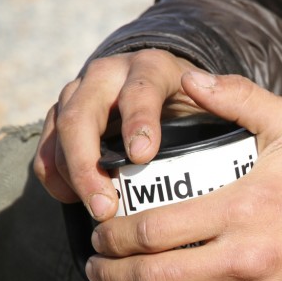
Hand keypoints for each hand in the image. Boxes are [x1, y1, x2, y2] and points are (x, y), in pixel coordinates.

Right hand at [33, 50, 206, 219]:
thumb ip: (234, 96)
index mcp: (150, 68)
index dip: (138, 121)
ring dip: (72, 174)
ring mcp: (79, 94)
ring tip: (95, 212)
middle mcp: (108, 76)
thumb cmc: (197, 103)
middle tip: (105, 207)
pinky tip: (73, 201)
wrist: (165, 90)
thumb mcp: (220, 95)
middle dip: (88, 163)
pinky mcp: (61, 116)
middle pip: (82, 114)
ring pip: (60, 130)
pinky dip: (55, 176)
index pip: (139, 89)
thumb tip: (220, 99)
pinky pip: (47, 147)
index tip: (143, 157)